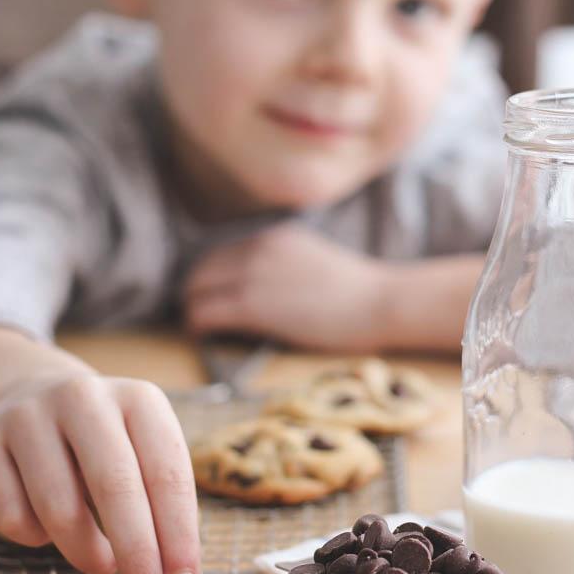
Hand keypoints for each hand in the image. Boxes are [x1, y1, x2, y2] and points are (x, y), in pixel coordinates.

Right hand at [0, 374, 199, 573]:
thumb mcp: (144, 455)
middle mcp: (83, 396)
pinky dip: (35, 538)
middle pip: (115, 487)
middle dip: (137, 555)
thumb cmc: (105, 443)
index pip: (166, 473)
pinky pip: (10, 516)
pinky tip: (48, 526)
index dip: (178, 536)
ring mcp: (27, 415)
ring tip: (102, 563)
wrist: (31, 396)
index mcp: (138, 398)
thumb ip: (164, 516)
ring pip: (58, 508)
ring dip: (86, 553)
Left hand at [184, 223, 388, 350]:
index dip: (210, 278)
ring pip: (195, 289)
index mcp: (272, 236)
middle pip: (201, 268)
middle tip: (201, 317)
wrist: (380, 301)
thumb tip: (256, 286)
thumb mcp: (312, 260)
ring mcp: (252, 272)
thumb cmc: (358, 292)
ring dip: (193, 310)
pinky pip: (204, 313)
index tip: (211, 297)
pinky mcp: (252, 303)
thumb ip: (281, 264)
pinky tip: (204, 338)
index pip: (219, 253)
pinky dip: (197, 326)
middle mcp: (256, 247)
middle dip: (195, 293)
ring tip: (202, 330)